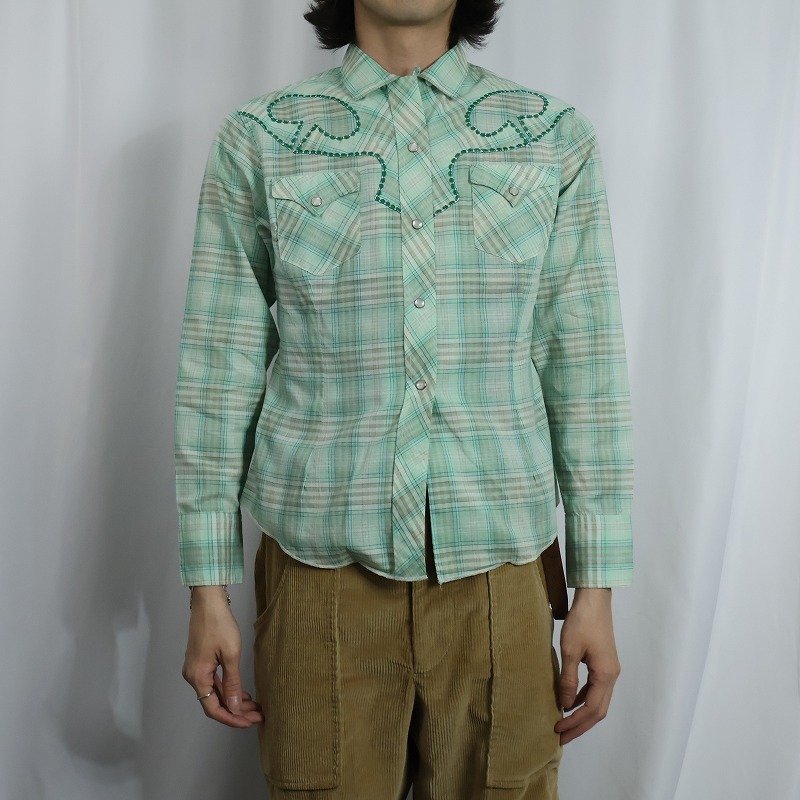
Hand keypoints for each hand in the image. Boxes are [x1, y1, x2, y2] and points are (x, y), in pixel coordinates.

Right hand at [181, 586, 263, 727]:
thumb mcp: (230, 655)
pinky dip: (228, 689)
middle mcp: (193, 676)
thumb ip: (232, 683)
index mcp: (197, 677)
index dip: (232, 719)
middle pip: (214, 703)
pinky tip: (242, 693)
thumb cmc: (219, 624)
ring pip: (215, 693)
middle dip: (236, 711)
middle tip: (257, 715)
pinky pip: (214, 682)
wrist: (208, 602)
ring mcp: (196, 669)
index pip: (213, 709)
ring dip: (233, 701)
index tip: (249, 722)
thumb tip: (234, 708)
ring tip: (254, 706)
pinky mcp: (201, 662)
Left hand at [555, 587, 619, 744]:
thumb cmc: (582, 621)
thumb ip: (568, 679)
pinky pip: (596, 689)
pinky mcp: (605, 663)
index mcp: (605, 675)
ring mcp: (611, 670)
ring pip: (599, 701)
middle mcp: (612, 676)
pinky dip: (584, 699)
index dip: (575, 723)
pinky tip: (571, 701)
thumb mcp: (570, 650)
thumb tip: (565, 705)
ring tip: (565, 723)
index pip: (592, 710)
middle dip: (580, 725)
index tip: (558, 730)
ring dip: (583, 714)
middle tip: (562, 737)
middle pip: (599, 711)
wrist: (594, 599)